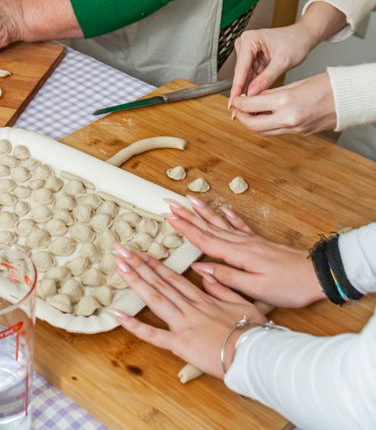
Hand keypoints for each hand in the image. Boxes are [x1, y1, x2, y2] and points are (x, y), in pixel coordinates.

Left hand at [111, 244, 265, 377]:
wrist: (257, 355)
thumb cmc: (255, 332)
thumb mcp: (243, 304)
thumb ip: (222, 289)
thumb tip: (206, 275)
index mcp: (203, 299)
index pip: (173, 278)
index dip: (155, 264)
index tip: (140, 253)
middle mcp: (189, 308)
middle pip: (160, 282)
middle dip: (138, 264)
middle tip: (120, 250)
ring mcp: (183, 325)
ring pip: (155, 298)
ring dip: (135, 281)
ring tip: (119, 265)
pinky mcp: (179, 344)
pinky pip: (152, 334)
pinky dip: (133, 325)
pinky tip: (116, 314)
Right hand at [165, 197, 324, 307]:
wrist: (319, 275)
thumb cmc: (289, 286)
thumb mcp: (255, 288)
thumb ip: (226, 276)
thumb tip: (200, 267)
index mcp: (237, 254)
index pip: (204, 239)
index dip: (185, 228)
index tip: (168, 217)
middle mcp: (241, 243)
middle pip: (209, 227)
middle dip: (188, 215)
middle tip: (170, 203)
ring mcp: (252, 241)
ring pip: (221, 224)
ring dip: (204, 212)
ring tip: (191, 200)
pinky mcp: (261, 244)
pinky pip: (241, 227)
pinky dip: (231, 217)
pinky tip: (225, 210)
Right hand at [229, 24, 316, 100]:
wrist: (303, 37)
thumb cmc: (295, 41)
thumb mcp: (283, 61)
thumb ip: (266, 78)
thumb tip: (253, 93)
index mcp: (250, 39)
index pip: (241, 67)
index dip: (238, 85)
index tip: (234, 100)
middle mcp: (245, 44)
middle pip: (240, 73)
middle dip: (241, 90)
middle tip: (239, 108)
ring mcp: (247, 53)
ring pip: (244, 77)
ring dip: (246, 91)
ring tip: (246, 106)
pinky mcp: (251, 60)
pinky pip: (250, 76)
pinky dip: (252, 87)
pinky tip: (252, 98)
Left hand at [229, 72, 336, 135]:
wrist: (351, 98)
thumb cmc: (328, 86)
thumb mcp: (295, 84)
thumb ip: (272, 93)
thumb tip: (255, 96)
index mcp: (285, 103)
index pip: (250, 106)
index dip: (238, 103)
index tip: (235, 99)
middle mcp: (288, 119)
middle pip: (252, 125)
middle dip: (241, 117)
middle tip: (238, 109)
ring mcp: (295, 129)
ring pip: (264, 132)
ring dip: (253, 123)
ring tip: (250, 113)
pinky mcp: (301, 133)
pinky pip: (277, 132)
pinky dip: (268, 125)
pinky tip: (267, 116)